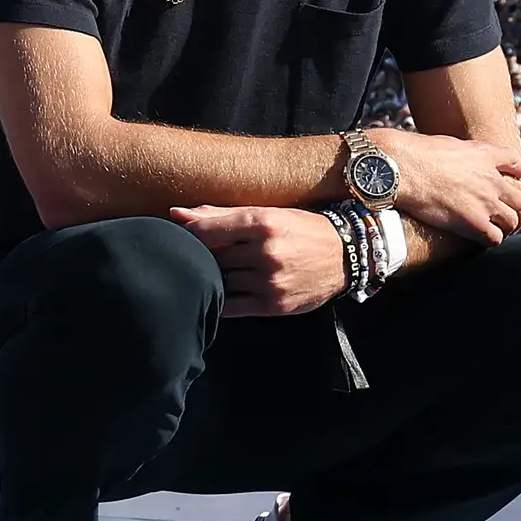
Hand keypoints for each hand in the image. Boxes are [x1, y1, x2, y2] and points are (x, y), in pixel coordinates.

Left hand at [170, 206, 349, 315]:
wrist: (344, 255)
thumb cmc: (299, 229)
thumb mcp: (265, 213)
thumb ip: (218, 214)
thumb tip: (176, 214)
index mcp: (262, 223)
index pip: (205, 231)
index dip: (187, 235)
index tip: (181, 236)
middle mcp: (266, 253)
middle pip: (212, 257)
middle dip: (203, 255)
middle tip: (201, 253)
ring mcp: (271, 282)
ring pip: (221, 281)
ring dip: (215, 276)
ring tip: (220, 269)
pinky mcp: (274, 305)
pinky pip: (231, 307)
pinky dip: (222, 299)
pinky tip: (224, 290)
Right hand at [366, 130, 520, 242]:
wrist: (402, 169)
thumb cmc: (414, 154)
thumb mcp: (446, 144)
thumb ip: (460, 154)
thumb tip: (453, 160)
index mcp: (484, 154)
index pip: (516, 164)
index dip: (517, 174)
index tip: (513, 181)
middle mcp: (491, 179)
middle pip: (520, 200)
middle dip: (517, 210)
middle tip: (510, 217)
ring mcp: (486, 202)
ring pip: (512, 221)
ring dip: (507, 227)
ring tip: (499, 232)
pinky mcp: (474, 223)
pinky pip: (495, 238)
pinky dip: (492, 240)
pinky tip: (483, 240)